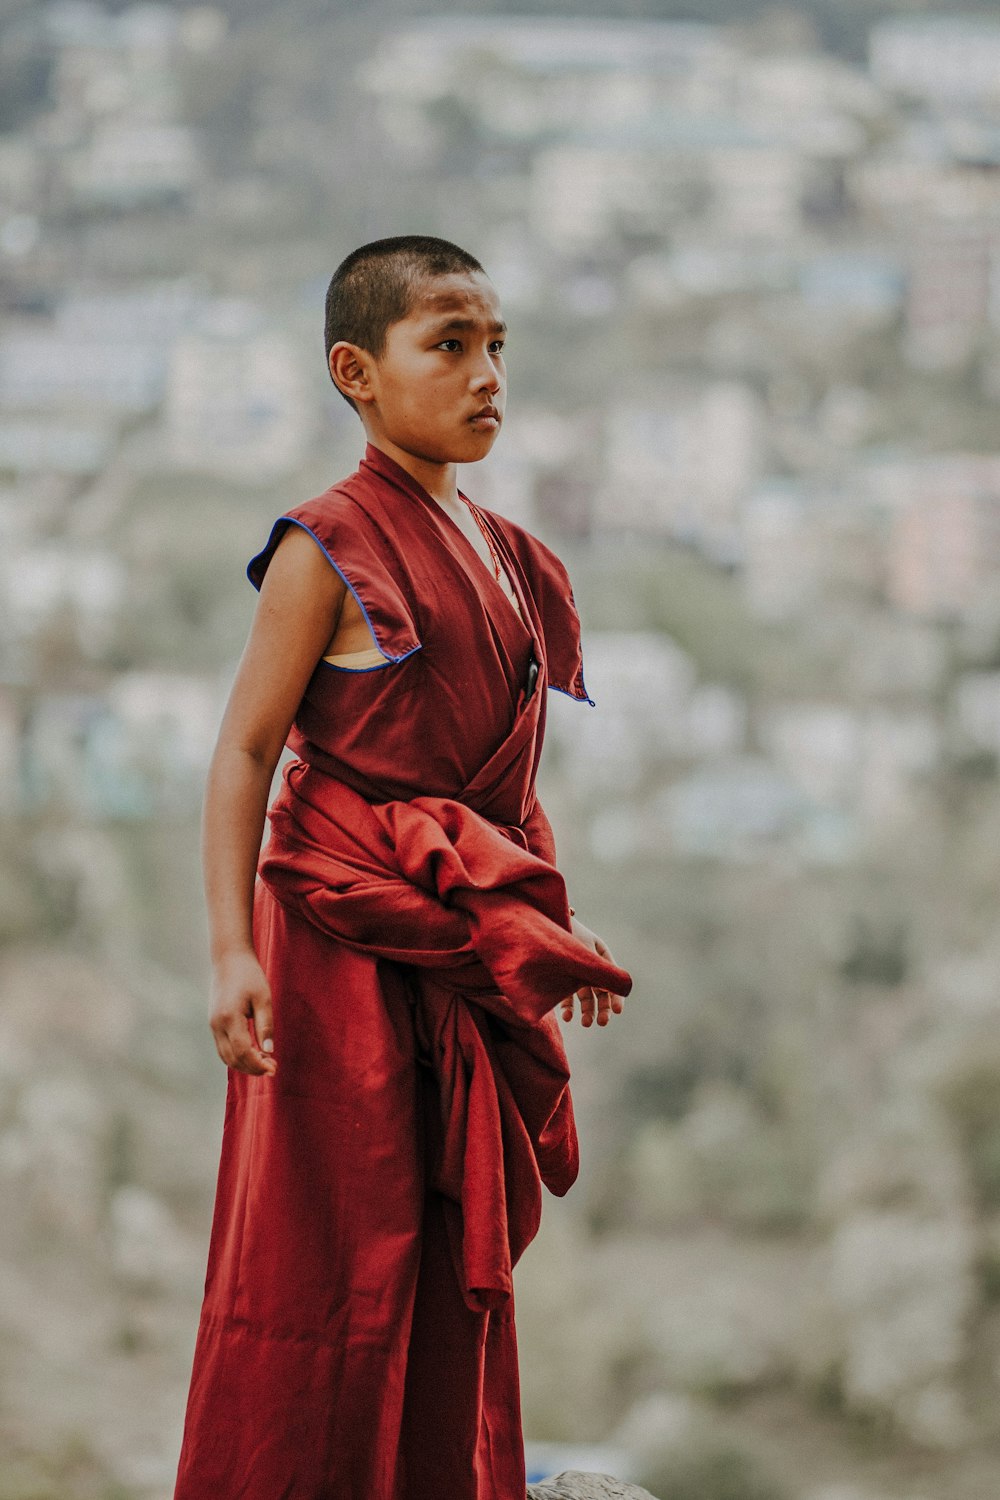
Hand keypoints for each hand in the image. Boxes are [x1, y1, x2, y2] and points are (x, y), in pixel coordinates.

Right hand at [208, 948, 277, 1075]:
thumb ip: (265, 1025)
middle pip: (232, 1059)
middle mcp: (217, 1025)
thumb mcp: (263, 998)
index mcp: (229, 1017)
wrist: (229, 959)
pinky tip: (253, 1052)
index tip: (273, 1068)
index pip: (242, 1051)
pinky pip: (224, 1048)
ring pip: (226, 1056)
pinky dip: (237, 1056)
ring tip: (265, 1061)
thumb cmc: (249, 976)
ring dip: (244, 1064)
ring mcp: (213, 1025)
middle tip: (272, 1067)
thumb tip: (269, 1051)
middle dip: (252, 1068)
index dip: (257, 1064)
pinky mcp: (214, 1024)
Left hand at [560, 915, 625, 1027]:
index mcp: (600, 952)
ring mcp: (575, 971)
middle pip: (601, 990)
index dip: (617, 996)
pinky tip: (567, 1017)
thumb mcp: (582, 945)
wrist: (538, 920)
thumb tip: (620, 981)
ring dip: (587, 1011)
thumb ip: (598, 964)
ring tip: (585, 1023)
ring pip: (585, 997)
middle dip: (603, 1008)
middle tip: (601, 1023)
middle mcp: (590, 964)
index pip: (612, 978)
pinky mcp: (560, 978)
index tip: (618, 1011)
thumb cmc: (563, 929)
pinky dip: (569, 1008)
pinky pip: (567, 997)